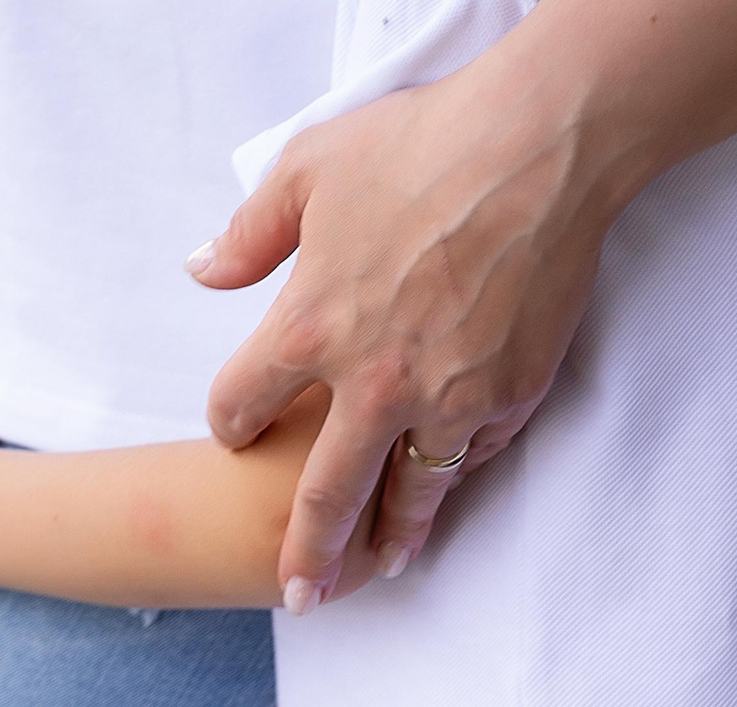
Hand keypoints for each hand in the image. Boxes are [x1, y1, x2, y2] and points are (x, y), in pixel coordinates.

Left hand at [188, 66, 618, 607]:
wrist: (534, 151)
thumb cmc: (418, 145)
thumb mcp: (305, 170)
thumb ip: (249, 234)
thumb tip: (202, 270)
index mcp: (307, 327)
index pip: (243, 402)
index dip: (231, 420)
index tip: (235, 430)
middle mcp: (372, 381)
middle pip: (325, 492)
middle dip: (308, 550)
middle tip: (300, 591)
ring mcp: (446, 397)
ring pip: (409, 493)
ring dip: (389, 537)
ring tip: (377, 567)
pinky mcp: (509, 394)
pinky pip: (473, 454)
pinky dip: (454, 476)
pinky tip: (443, 487)